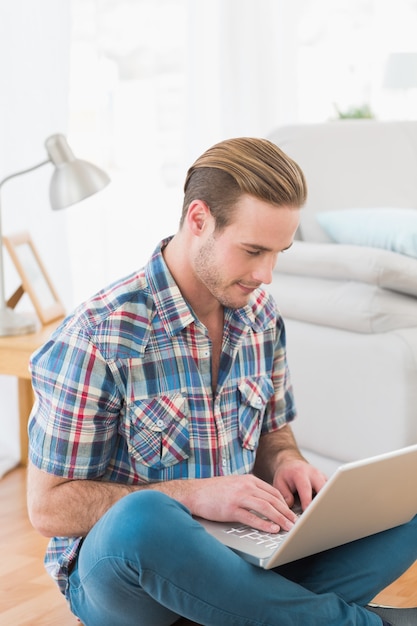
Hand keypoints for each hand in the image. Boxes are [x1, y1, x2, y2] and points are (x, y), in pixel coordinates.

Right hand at [183, 474, 297, 533]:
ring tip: (289, 527)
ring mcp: (238, 497)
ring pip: (266, 508)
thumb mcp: (235, 485)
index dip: (285, 503)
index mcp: (248, 480)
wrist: (195, 493)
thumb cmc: (214, 491)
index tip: (292, 512)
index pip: (273, 491)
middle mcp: (246, 486)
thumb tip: (265, 501)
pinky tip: (272, 529)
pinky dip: (264, 524)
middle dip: (286, 512)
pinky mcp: (231, 509)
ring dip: (280, 518)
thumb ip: (250, 490)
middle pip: (273, 500)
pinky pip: (252, 517)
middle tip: (296, 522)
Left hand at [272, 456, 326, 510]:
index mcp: (300, 473)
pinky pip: (331, 492)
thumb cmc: (286, 474)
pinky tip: (324, 509)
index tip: (308, 512)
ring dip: (327, 502)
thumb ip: (284, 495)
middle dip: (322, 502)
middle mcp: (313, 473)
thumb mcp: (279, 483)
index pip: (306, 489)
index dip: (308, 502)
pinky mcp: (327, 481)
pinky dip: (329, 500)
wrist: (292, 464)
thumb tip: (290, 507)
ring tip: (324, 514)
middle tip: (319, 515)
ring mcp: (322, 477)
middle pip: (323, 488)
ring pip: (330, 490)